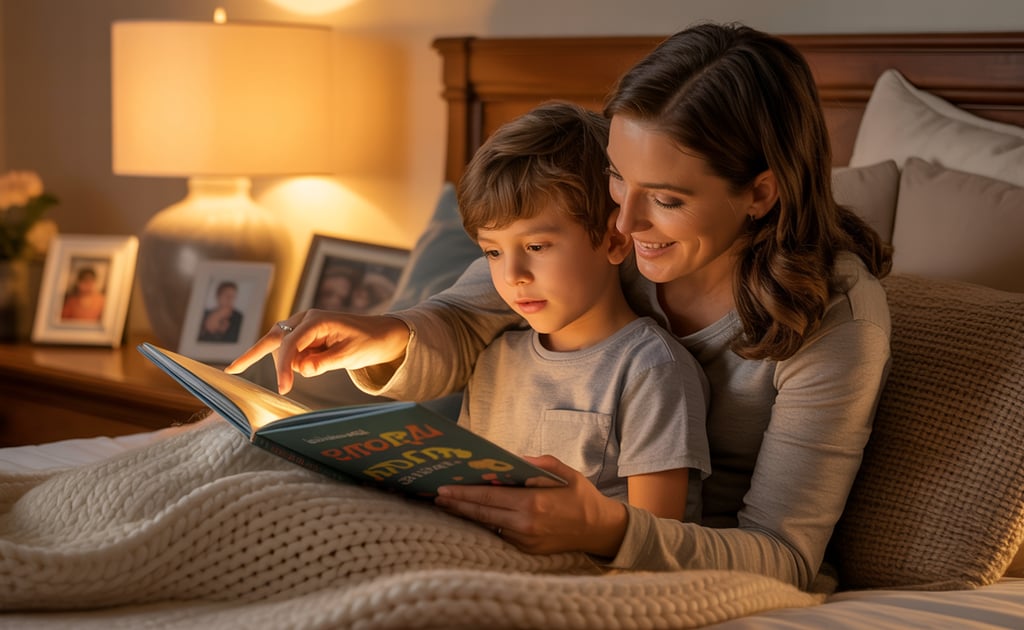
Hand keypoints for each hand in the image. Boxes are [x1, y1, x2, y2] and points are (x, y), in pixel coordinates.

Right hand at [225, 309, 411, 394]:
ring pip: (279, 347)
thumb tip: (301, 369)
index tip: (283, 389)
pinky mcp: (304, 336)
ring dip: (288, 363)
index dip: (284, 367)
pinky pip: (289, 351)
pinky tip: (280, 364)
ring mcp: (303, 326)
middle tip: (243, 375)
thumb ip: (325, 363)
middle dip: (261, 357)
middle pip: (274, 340)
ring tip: (322, 362)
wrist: (383, 334)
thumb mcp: (350, 355)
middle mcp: (306, 320)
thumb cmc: (369, 342)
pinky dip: (291, 362)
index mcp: (318, 320)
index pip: (290, 344)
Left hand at [434, 455, 628, 555]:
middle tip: (436, 496)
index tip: (444, 489)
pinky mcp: (526, 550)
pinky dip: (485, 523)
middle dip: (457, 504)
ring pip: (487, 526)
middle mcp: (524, 525)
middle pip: (481, 514)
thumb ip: (537, 463)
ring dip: (467, 515)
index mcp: (532, 504)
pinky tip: (473, 514)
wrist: (599, 530)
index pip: (489, 497)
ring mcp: (524, 540)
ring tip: (448, 504)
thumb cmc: (582, 497)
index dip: (464, 493)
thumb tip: (511, 458)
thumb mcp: (565, 472)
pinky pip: (499, 534)